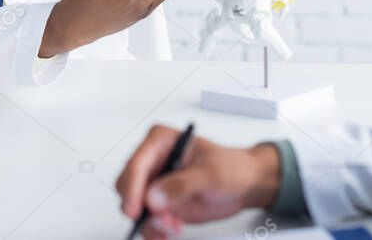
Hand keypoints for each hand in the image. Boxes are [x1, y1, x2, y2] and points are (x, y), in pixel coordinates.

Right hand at [115, 124, 281, 238]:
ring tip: (173, 227)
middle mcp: (153, 162)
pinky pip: (146, 221)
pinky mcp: (160, 203)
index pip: (137, 163)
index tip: (136, 209)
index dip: (132, 187)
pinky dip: (155, 230)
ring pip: (134, 207)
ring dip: (151, 222)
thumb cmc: (231, 167)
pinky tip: (171, 231)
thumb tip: (153, 197)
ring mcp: (155, 184)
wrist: (244, 184)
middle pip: (127, 186)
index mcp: (161, 142)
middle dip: (141, 208)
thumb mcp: (211, 173)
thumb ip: (182, 184)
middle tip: (162, 220)